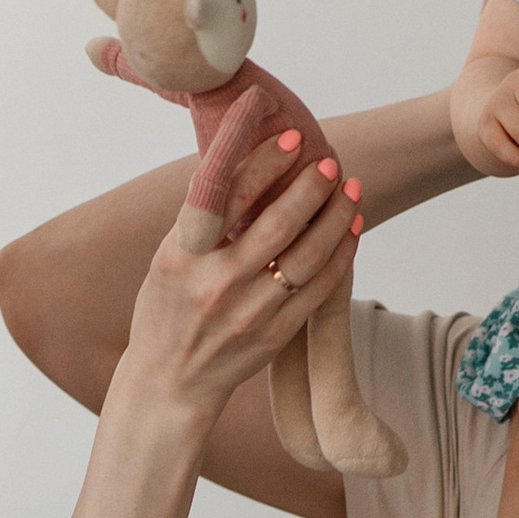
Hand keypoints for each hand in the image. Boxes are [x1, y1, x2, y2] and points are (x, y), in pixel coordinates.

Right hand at [119, 135, 360, 431]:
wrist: (170, 381)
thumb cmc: (167, 309)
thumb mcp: (168, 260)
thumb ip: (203, 220)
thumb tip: (250, 163)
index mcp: (182, 257)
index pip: (225, 194)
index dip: (262, 161)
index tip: (290, 136)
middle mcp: (216, 284)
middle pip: (277, 224)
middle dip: (310, 187)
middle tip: (329, 162)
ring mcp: (249, 313)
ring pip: (308, 255)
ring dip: (335, 216)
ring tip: (351, 188)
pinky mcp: (274, 335)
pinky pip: (320, 288)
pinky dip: (341, 254)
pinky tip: (350, 228)